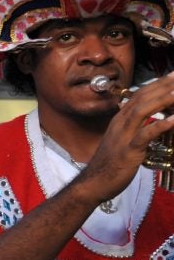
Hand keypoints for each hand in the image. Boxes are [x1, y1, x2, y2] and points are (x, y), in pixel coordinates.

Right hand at [79, 72, 173, 203]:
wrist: (94, 183)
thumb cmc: (110, 164)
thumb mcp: (122, 141)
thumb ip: (136, 129)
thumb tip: (152, 122)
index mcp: (119, 120)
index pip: (139, 96)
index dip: (156, 85)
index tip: (172, 76)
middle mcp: (120, 124)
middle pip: (142, 99)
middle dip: (162, 86)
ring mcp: (123, 136)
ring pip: (142, 111)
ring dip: (162, 100)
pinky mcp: (128, 151)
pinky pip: (145, 135)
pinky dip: (160, 125)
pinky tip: (173, 120)